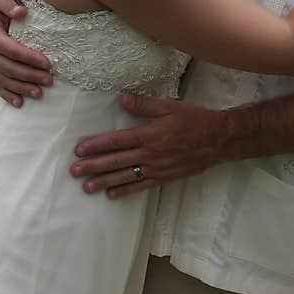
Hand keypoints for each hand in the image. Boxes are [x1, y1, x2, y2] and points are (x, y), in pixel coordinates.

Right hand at [0, 0, 52, 106]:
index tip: (48, 63)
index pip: (13, 50)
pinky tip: (20, 103)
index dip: (30, 58)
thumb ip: (9, 3)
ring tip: (39, 94)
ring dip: (22, 88)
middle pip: (11, 68)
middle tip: (49, 80)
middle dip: (30, 76)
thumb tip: (22, 12)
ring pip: (5, 80)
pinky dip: (7, 95)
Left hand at [71, 94, 230, 194]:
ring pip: (125, 176)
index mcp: (149, 134)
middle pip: (116, 161)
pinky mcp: (165, 177)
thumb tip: (121, 98)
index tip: (79, 150)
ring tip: (86, 187)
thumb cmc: (194, 120)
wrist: (218, 140)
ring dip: (104, 181)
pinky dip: (125, 190)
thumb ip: (145, 104)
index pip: (117, 141)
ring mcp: (157, 168)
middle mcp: (150, 153)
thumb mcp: (170, 106)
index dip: (96, 145)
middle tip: (74, 171)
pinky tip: (111, 194)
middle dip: (93, 166)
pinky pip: (141, 186)